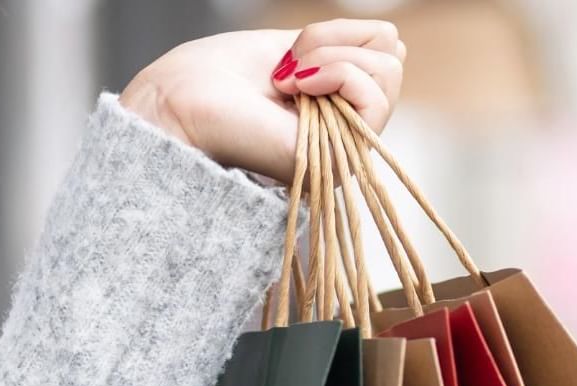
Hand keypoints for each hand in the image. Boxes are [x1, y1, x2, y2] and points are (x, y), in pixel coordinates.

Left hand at [119, 20, 404, 183]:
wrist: (181, 106)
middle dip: (337, 41)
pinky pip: (374, 97)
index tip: (290, 53)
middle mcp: (348, 132)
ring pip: (389, 74)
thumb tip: (395, 42)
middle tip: (288, 65)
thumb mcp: (294, 48)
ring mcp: (348, 148)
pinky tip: (295, 87)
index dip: (343, 33)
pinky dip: (336, 74)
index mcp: (336, 106)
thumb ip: (343, 49)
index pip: (384, 53)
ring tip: (288, 78)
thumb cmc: (216, 78)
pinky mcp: (343, 160)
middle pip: (393, 61)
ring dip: (331, 57)